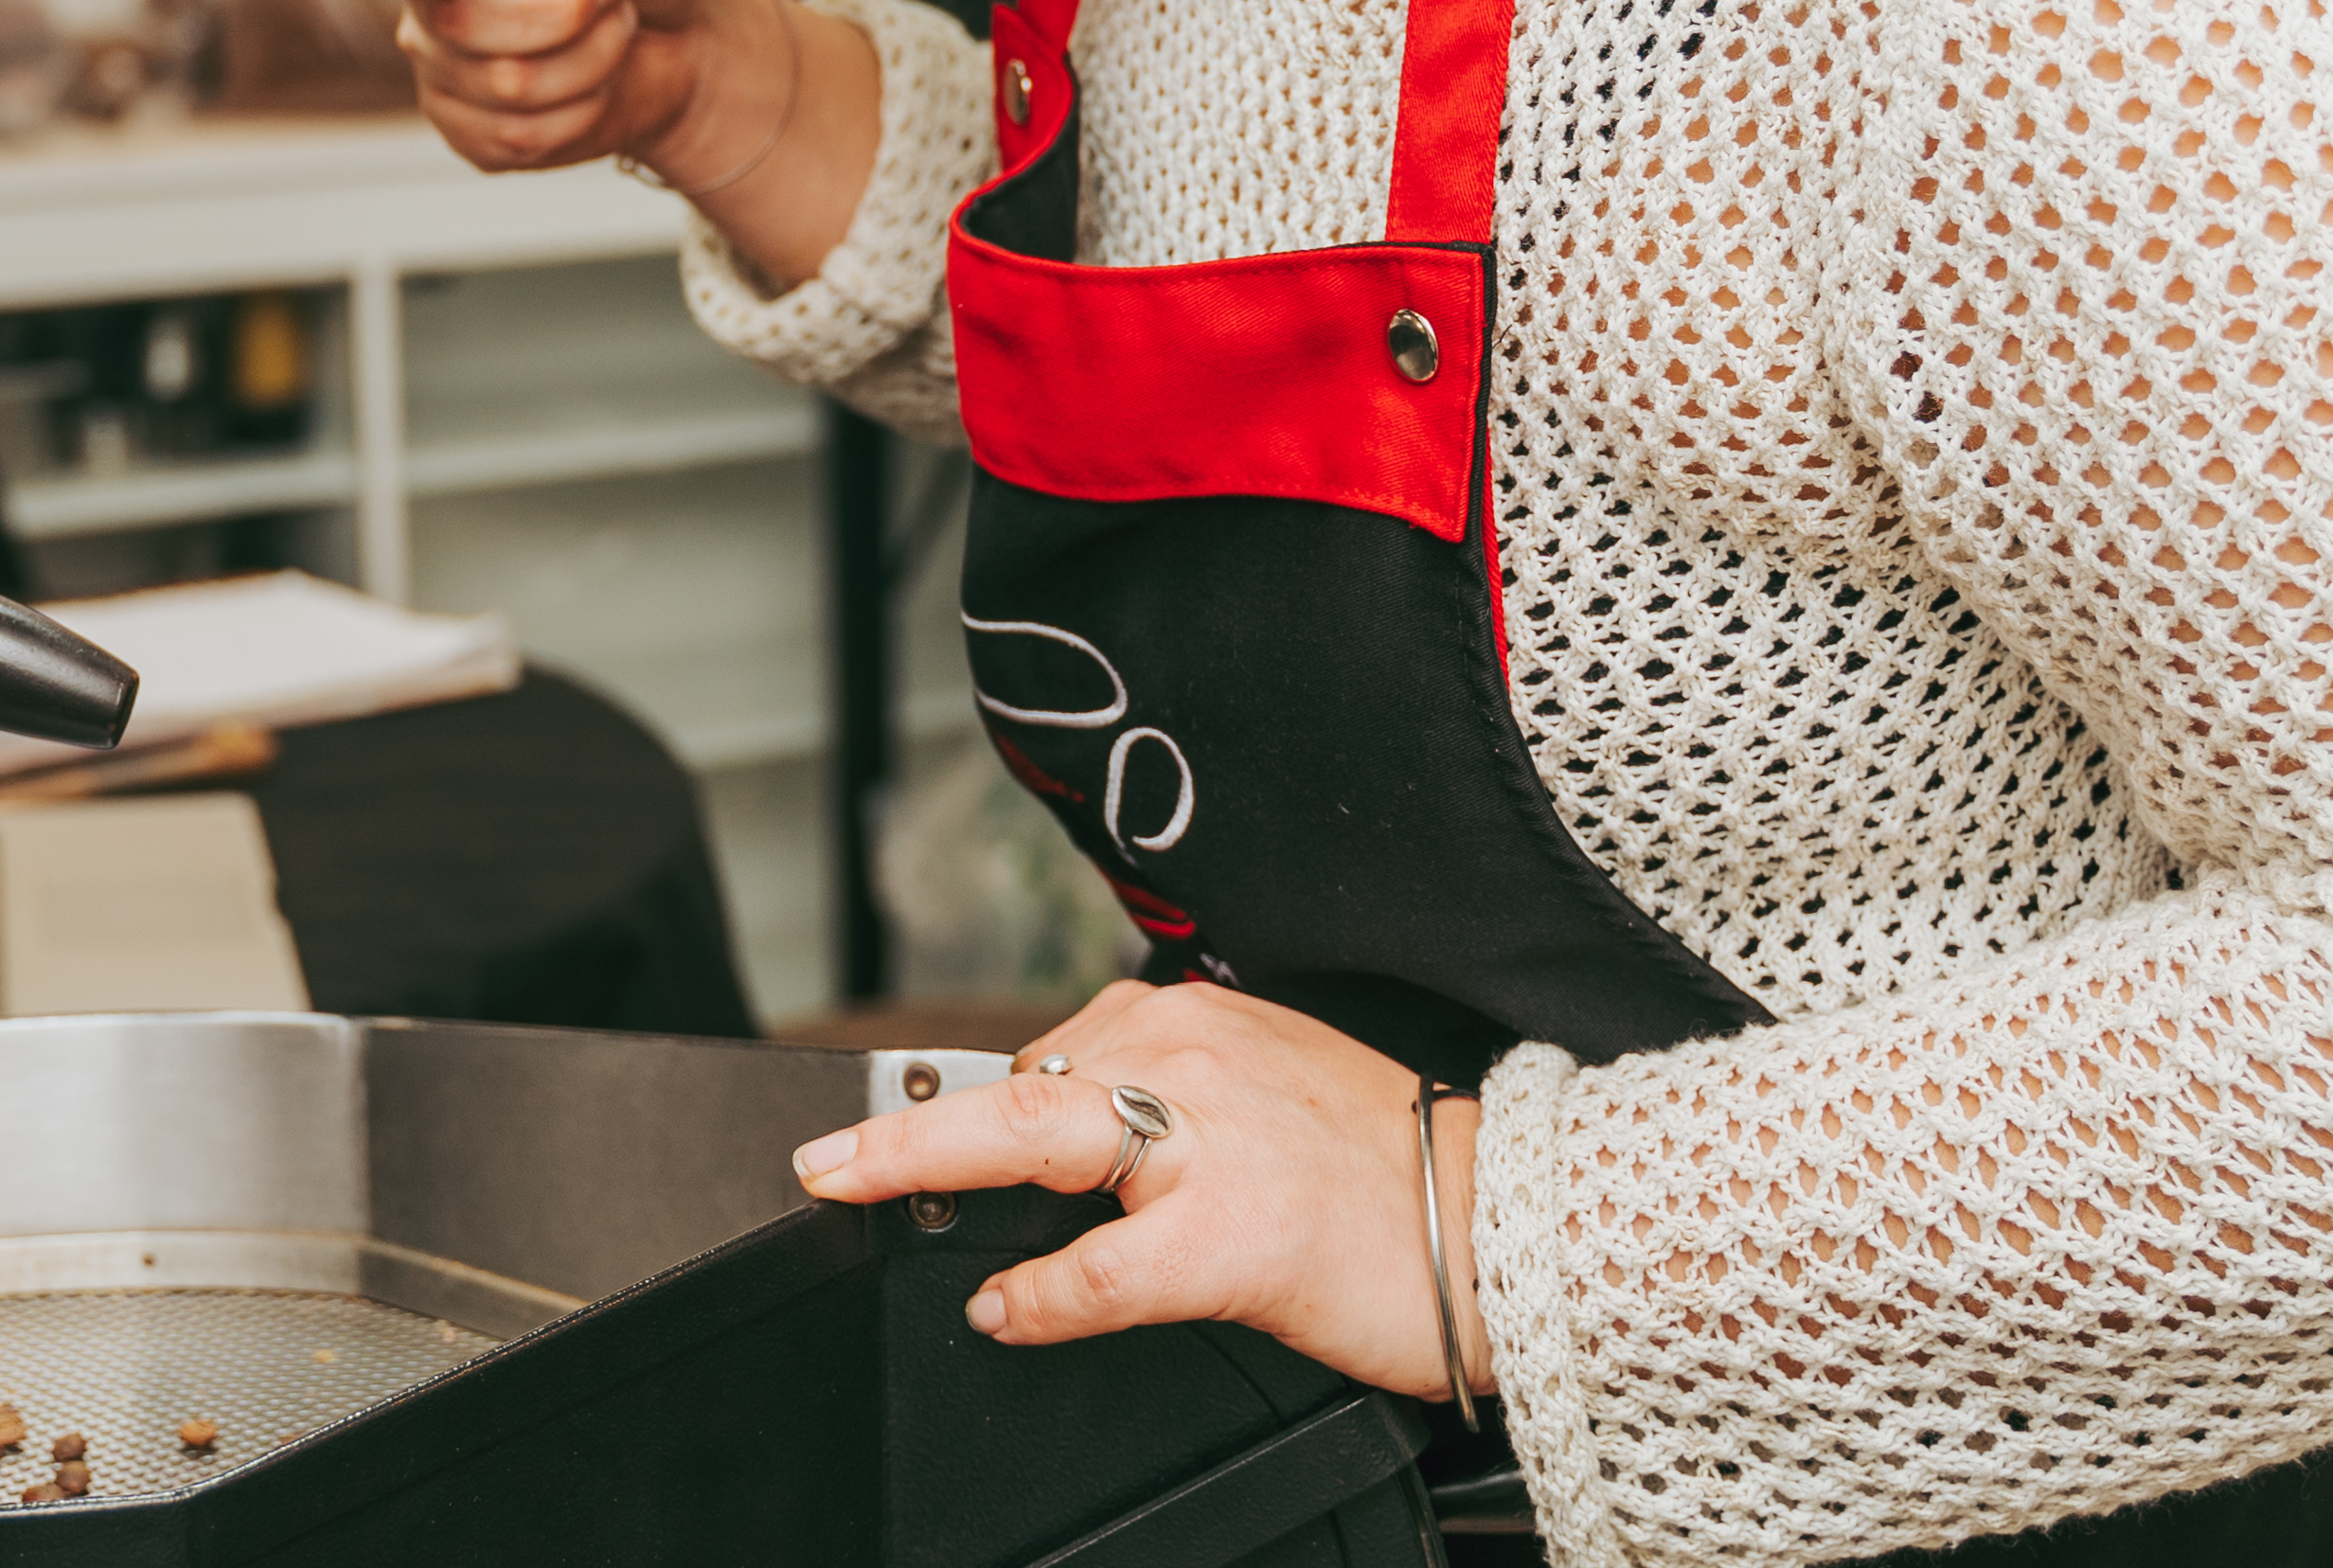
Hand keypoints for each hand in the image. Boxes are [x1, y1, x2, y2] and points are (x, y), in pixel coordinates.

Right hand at [368, 0, 762, 178]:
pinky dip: (578, 113)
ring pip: (503, 88)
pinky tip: (591, 82)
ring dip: (587, 60)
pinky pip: (513, 138)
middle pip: (463, 26)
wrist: (688, 40)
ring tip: (608, 27)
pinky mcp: (471, 131)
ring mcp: (446, 69)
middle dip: (567, 9)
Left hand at [787, 980, 1483, 1401]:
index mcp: (1195, 1025)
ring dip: (934, 1166)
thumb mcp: (1258, 1100)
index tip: (876, 1113)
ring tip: (857, 1190)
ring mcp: (1210, 1142)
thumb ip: (1158, 1105)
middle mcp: (1194, 1059)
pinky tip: (1006, 1307)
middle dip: (901, 1121)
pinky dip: (1043, 1287)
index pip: (1047, 1053)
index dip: (951, 1099)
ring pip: (1038, 1142)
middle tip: (820, 1157)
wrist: (1512, 1221)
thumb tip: (1053, 1144)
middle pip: (1014, 1087)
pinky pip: (1105, 1264)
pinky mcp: (1235, 1234)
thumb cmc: (1389, 1175)